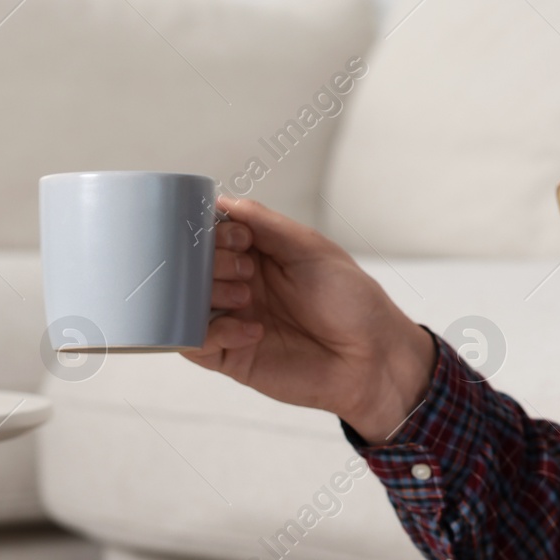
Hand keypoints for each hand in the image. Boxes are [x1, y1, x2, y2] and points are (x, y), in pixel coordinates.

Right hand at [183, 195, 435, 443]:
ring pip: (186, 302)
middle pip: (193, 267)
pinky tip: (252, 330)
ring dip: (208, 294)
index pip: (213, 236)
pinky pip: (196, 344)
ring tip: (246, 297)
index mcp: (259, 256)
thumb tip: (222, 201)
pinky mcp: (231, 357)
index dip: (215, 232)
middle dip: (211, 262)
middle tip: (244, 269)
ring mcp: (233, 321)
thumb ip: (266, 225)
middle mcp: (241, 286)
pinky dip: (215, 333)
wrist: (372, 358)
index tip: (239, 238)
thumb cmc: (352, 301)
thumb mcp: (312, 250)